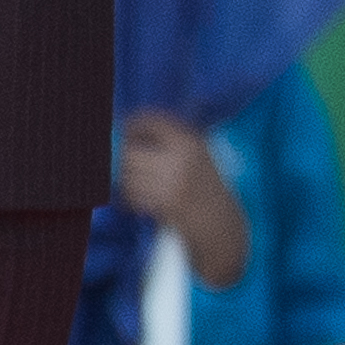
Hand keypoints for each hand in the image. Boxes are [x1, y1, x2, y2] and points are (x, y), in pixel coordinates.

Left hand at [120, 110, 250, 288]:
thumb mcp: (198, 154)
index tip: (124, 132)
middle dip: (124, 159)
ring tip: (134, 185)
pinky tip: (138, 201)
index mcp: (190, 140)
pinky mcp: (165, 204)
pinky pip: (133, 196)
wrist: (220, 223)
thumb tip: (130, 129)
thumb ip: (170, 139)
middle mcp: (181, 157)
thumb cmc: (206, 187)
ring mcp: (173, 181)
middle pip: (131, 151)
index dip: (131, 126)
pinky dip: (129, 199)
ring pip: (128, 175)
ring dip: (125, 181)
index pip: (150, 121)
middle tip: (127, 166)